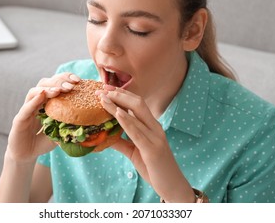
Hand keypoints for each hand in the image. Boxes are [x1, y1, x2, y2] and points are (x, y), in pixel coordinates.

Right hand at [6, 73, 79, 163]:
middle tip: (70, 85)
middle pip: (45, 83)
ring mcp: (27, 109)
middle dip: (58, 81)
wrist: (26, 154)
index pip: (55, 84)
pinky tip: (42, 95)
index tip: (78, 80)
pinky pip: (26, 108)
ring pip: (34, 92)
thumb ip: (71, 125)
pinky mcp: (19, 120)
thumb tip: (90, 123)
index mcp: (47, 101)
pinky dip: (34, 100)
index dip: (65, 78)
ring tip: (58, 91)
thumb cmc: (44, 141)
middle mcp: (36, 102)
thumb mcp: (61, 131)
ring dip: (47, 89)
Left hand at [98, 86, 194, 201]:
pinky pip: (138, 132)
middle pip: (138, 103)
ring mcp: (156, 137)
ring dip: (117, 104)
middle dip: (119, 94)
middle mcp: (156, 128)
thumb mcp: (135, 153)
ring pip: (137, 114)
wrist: (172, 186)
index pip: (138, 104)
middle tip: (102, 89)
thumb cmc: (154, 168)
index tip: (106, 88)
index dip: (122, 94)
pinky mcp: (153, 149)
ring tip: (103, 98)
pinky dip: (127, 121)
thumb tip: (104, 136)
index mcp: (152, 127)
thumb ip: (122, 142)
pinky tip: (116, 113)